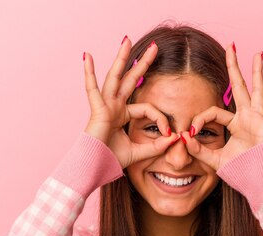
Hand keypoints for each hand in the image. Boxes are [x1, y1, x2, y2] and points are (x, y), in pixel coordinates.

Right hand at [82, 39, 176, 167]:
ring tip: (127, 40)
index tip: (171, 133)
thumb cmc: (111, 160)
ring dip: (121, 58)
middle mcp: (114, 106)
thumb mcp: (140, 152)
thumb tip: (176, 139)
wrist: (94, 168)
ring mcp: (105, 105)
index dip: (161, 119)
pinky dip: (89, 72)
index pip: (147, 108)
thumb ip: (157, 146)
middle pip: (130, 79)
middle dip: (143, 63)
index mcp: (122, 115)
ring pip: (115, 76)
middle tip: (155, 48)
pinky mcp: (97, 109)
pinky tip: (86, 56)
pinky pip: (92, 88)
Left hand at [180, 43, 262, 170]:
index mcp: (235, 124)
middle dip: (234, 67)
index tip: (190, 131)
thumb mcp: (214, 161)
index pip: (214, 112)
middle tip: (231, 46)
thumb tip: (182, 139)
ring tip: (258, 53)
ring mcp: (259, 120)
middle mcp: (247, 118)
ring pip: (256, 91)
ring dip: (257, 72)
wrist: (257, 183)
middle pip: (238, 87)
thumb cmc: (240, 172)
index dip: (200, 120)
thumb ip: (199, 151)